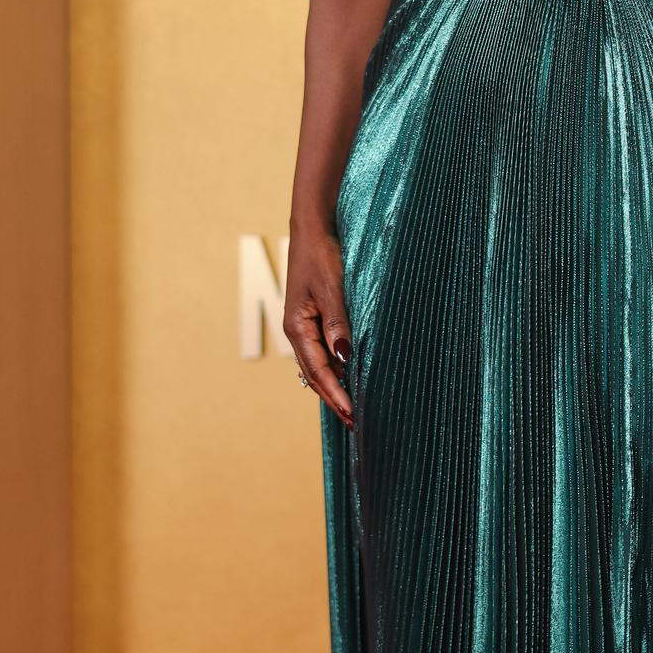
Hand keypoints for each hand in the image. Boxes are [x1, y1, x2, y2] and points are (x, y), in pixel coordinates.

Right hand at [284, 224, 353, 428]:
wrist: (312, 229)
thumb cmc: (321, 255)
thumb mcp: (332, 288)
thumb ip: (339, 324)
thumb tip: (344, 359)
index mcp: (296, 328)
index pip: (318, 372)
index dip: (336, 395)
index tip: (353, 415)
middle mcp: (297, 332)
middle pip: (315, 376)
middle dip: (334, 399)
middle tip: (356, 423)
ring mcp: (305, 326)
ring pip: (318, 366)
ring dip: (334, 386)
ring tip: (354, 407)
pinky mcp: (314, 319)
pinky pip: (323, 352)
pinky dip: (335, 368)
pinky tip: (350, 375)